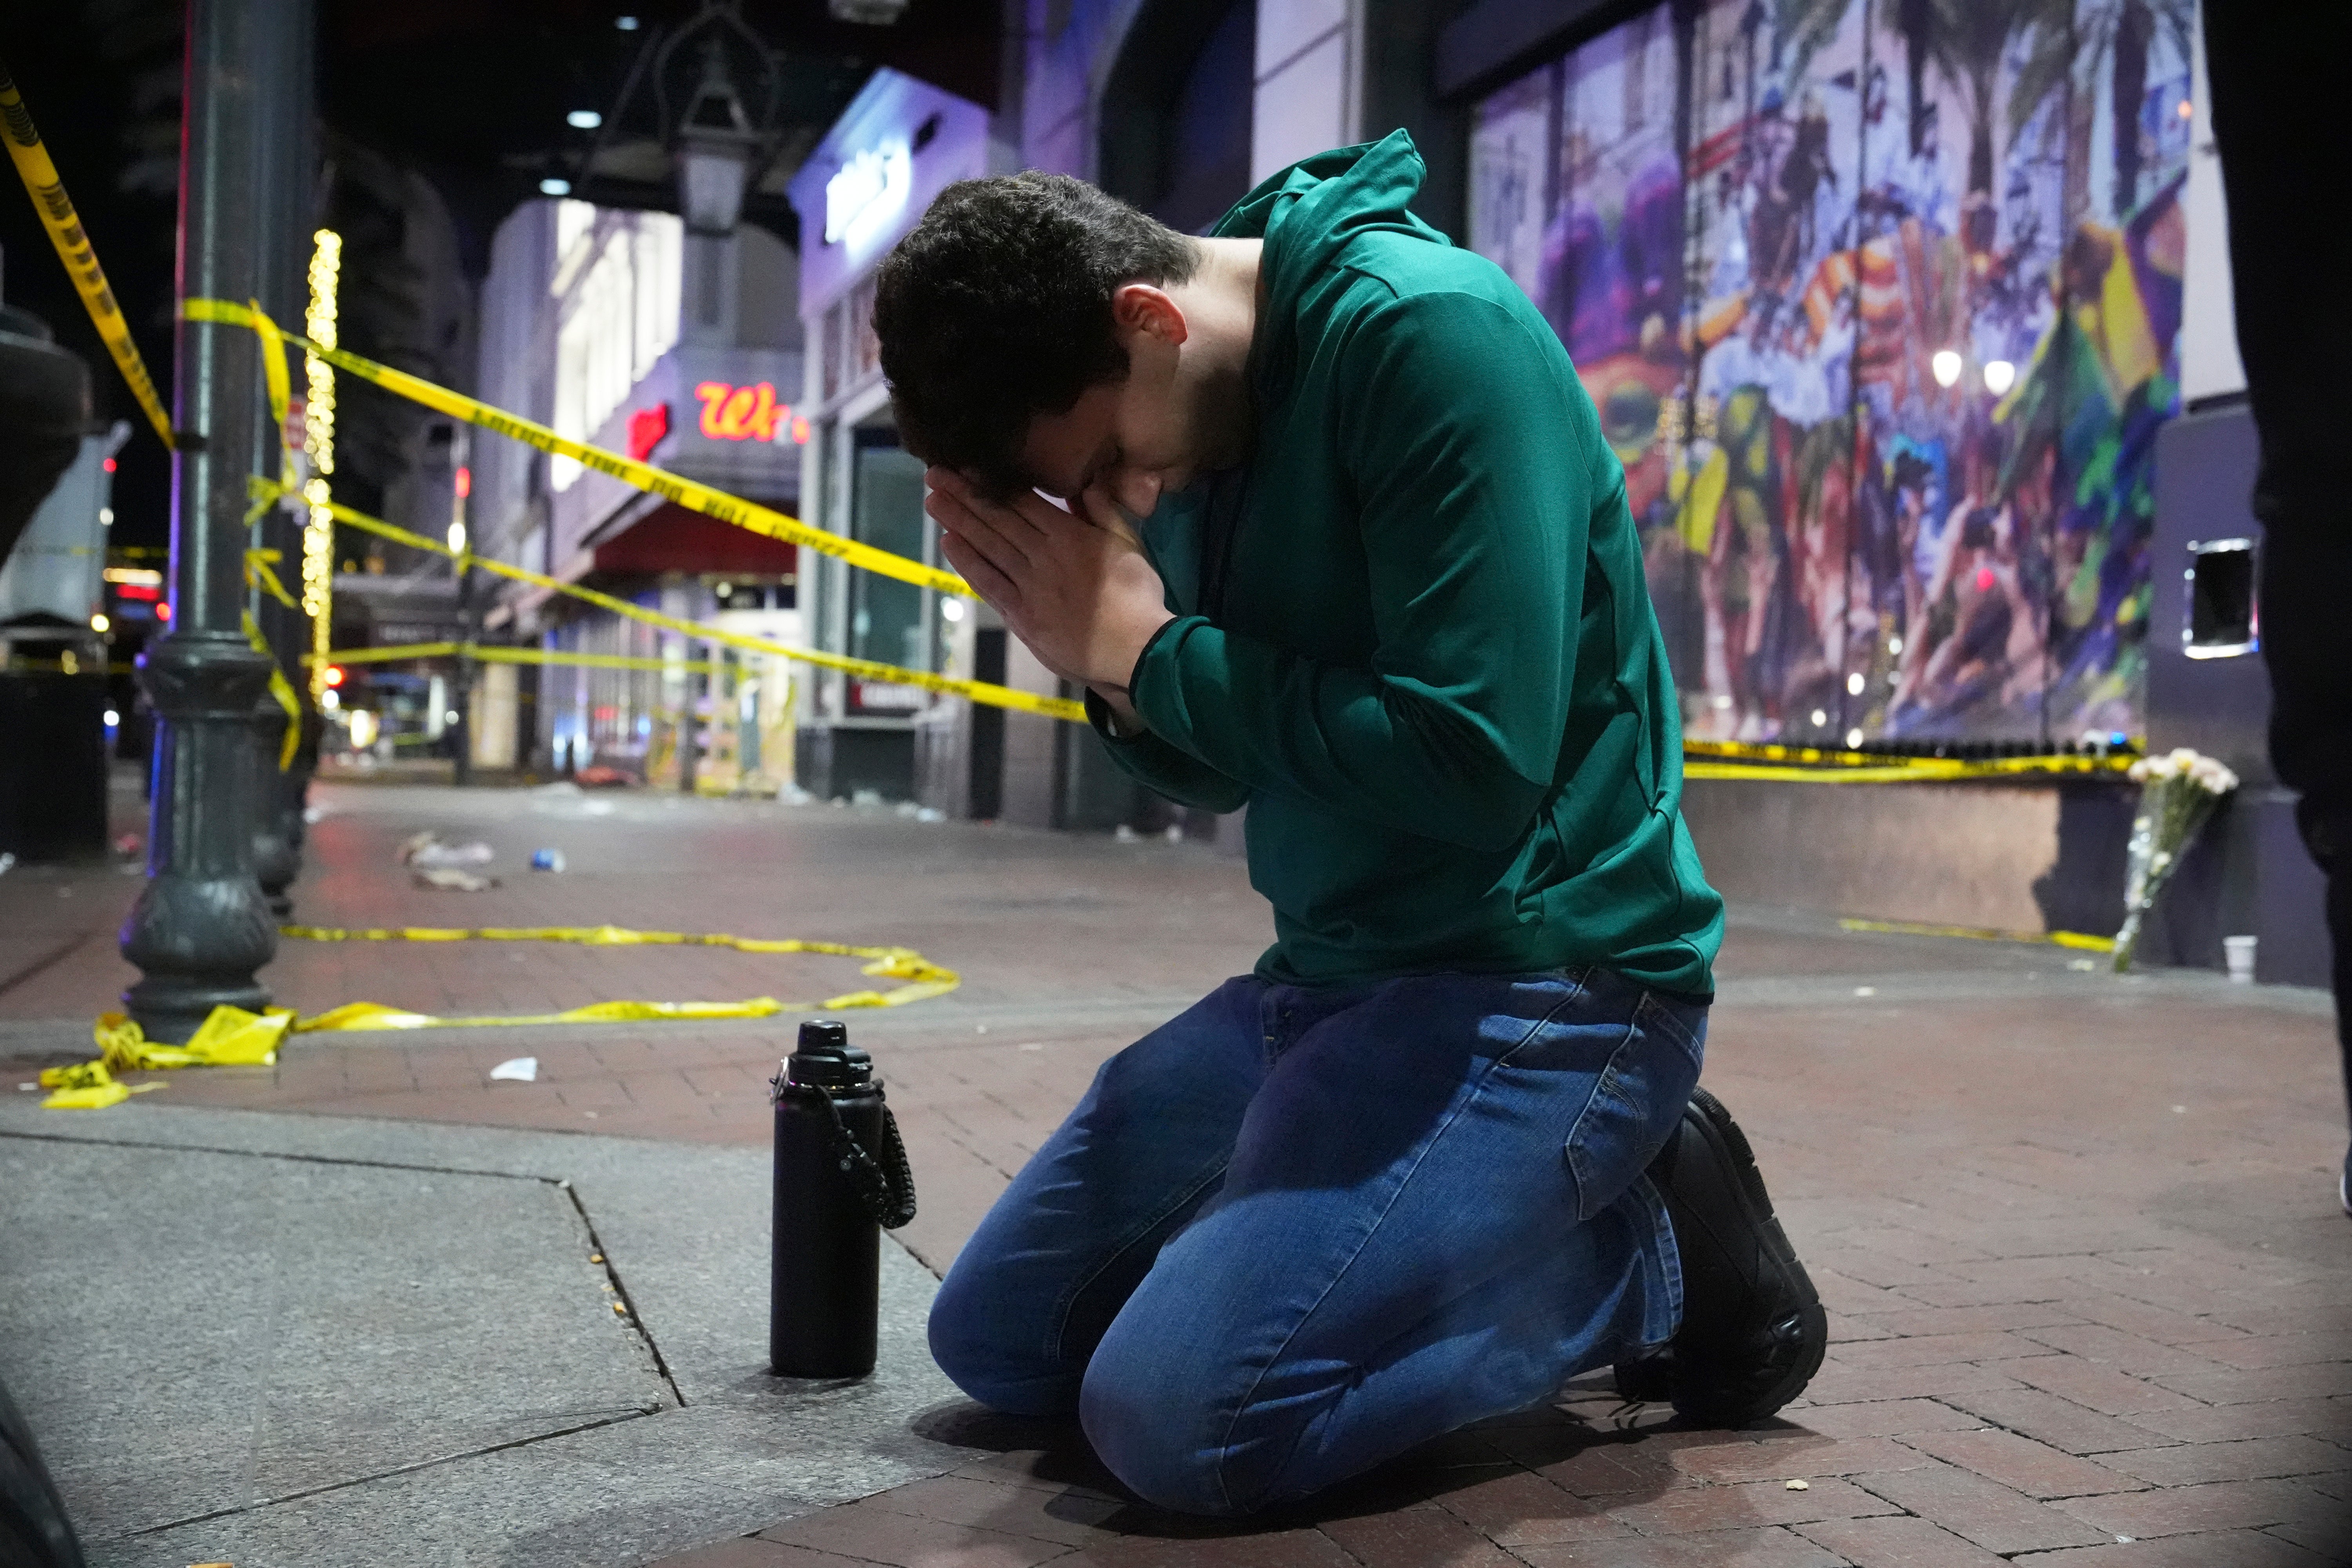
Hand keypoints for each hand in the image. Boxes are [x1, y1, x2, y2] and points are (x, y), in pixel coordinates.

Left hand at [925, 469, 1173, 693]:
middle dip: (963, 495)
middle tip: (934, 474)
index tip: (966, 465)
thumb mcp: (1128, 543)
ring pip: (988, 547)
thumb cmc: (1138, 595)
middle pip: (997, 519)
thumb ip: (1103, 511)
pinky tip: (949, 544)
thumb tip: (1084, 482)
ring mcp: (1029, 586)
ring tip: (932, 501)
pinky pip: (989, 584)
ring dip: (957, 522)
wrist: (1136, 648)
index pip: (1022, 502)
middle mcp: (1043, 556)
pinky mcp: (1022, 616)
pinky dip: (968, 564)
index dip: (991, 482)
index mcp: (1070, 535)